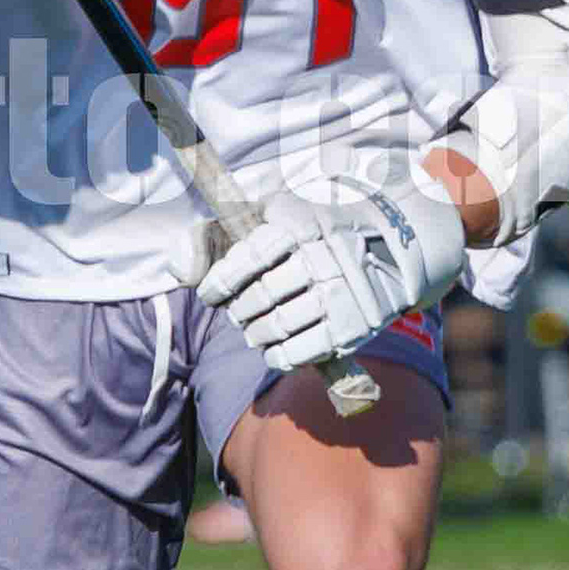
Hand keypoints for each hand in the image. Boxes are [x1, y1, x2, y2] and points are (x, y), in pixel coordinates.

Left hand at [196, 167, 470, 374]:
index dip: (220, 282)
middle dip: (241, 311)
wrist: (391, 250)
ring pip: (275, 327)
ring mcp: (339, 295)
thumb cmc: (315, 231)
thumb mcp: (275, 214)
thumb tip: (177, 263)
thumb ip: (219, 230)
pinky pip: (298, 353)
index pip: (248, 259)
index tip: (212, 294)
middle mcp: (321, 259)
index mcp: (301, 226)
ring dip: (256, 334)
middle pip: (259, 299)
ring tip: (256, 330)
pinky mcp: (352, 329)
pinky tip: (274, 349)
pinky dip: (277, 355)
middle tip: (241, 313)